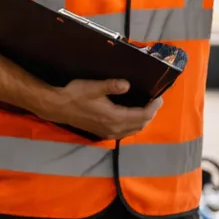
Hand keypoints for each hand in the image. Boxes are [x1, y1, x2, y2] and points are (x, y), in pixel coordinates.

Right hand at [41, 78, 160, 139]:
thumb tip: (127, 84)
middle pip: (140, 125)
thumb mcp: (94, 87)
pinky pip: (125, 133)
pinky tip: (132, 116)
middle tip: (155, 102)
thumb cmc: (75, 95)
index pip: (141, 115)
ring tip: (147, 108)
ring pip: (133, 130)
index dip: (153, 108)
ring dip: (142, 121)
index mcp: (114, 117)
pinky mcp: (103, 133)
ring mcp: (109, 133)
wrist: (58, 107)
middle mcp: (114, 128)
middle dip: (150, 114)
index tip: (159, 98)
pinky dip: (133, 125)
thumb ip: (112, 85)